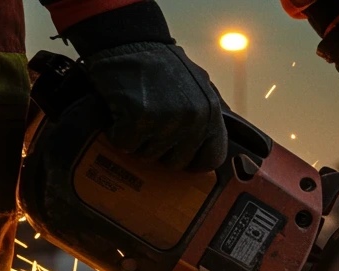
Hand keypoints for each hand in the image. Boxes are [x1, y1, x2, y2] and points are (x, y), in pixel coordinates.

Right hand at [82, 42, 227, 170]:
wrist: (128, 40)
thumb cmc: (161, 63)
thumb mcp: (200, 85)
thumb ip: (210, 114)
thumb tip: (221, 144)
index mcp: (211, 114)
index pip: (212, 159)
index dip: (193, 162)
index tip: (180, 156)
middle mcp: (193, 120)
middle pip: (175, 162)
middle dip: (159, 150)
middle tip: (150, 128)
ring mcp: (167, 121)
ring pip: (148, 155)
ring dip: (137, 140)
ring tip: (136, 115)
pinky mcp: (139, 119)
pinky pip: (125, 144)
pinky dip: (117, 133)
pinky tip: (120, 114)